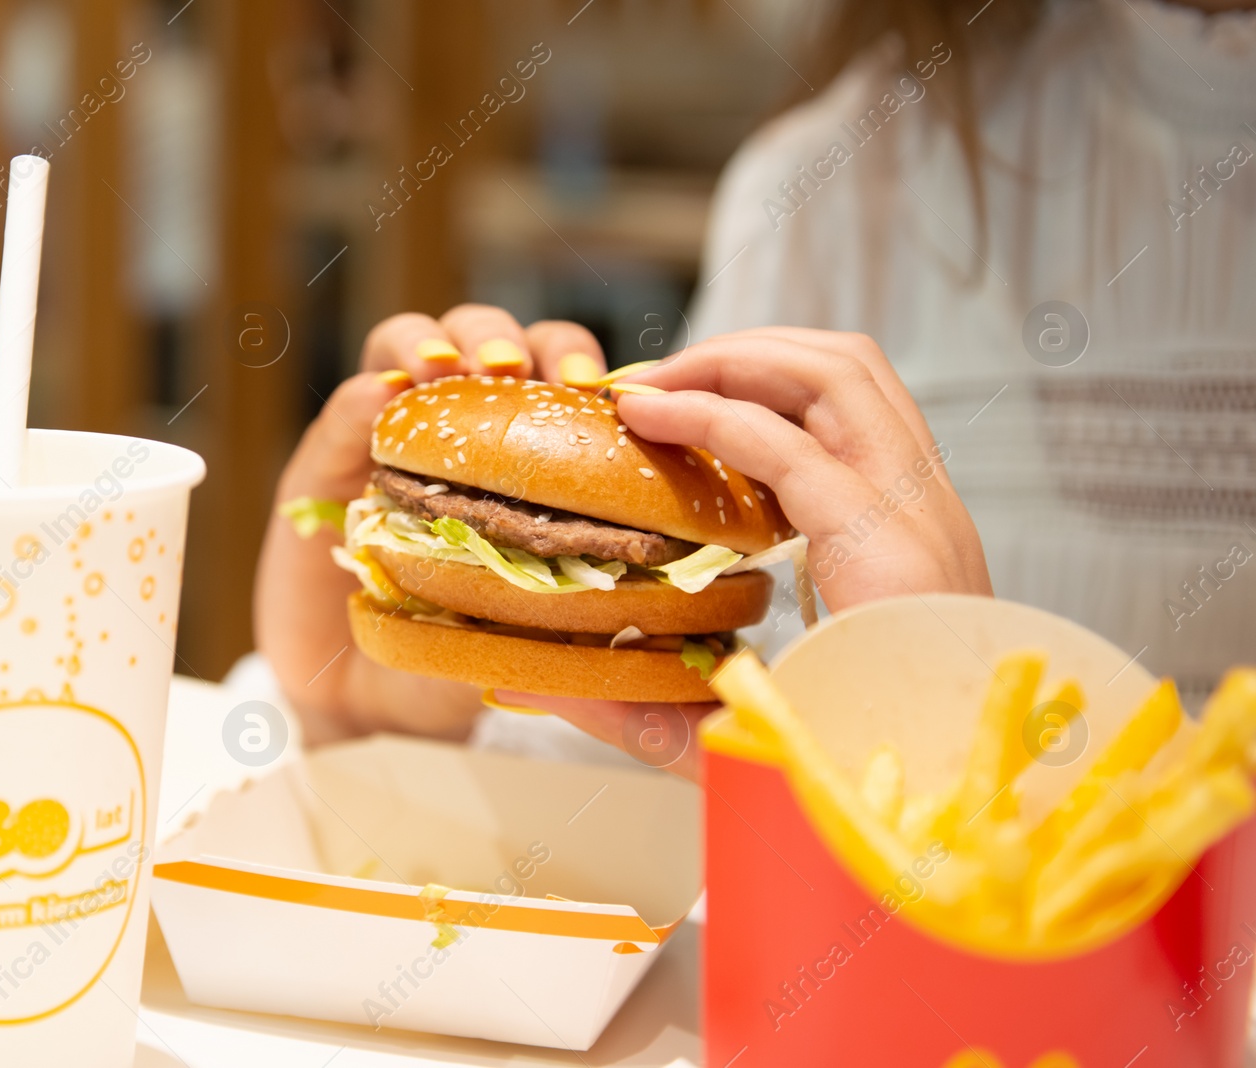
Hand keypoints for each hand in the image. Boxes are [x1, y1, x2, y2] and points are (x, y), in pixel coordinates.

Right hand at [254, 305, 607, 744]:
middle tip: (512, 372)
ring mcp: (386, 435)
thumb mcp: (515, 635)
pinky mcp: (326, 456)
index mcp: (516, 455)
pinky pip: (347, 404)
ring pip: (410, 343)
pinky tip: (383, 399)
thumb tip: (629, 590)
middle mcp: (453, 430)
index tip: (593, 390)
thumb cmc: (456, 656)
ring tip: (445, 370)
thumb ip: (557, 605)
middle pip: (488, 342)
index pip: (555, 377)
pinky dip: (367, 392)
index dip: (577, 368)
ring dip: (434, 344)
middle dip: (506, 342)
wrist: (357, 696)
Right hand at [499, 326, 990, 780]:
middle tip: (652, 386)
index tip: (631, 413)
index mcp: (887, 573)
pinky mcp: (934, 518)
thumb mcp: (756, 762)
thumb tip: (547, 691)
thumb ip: (651, 725)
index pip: (787, 444)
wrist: (983, 799)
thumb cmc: (884, 782)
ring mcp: (940, 512)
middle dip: (733, 359)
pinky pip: (871, 415)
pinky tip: (742, 436)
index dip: (698, 414)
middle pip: (837, 374)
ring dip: (771, 365)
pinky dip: (801, 399)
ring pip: (863, 377)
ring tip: (691, 389)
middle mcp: (928, 522)